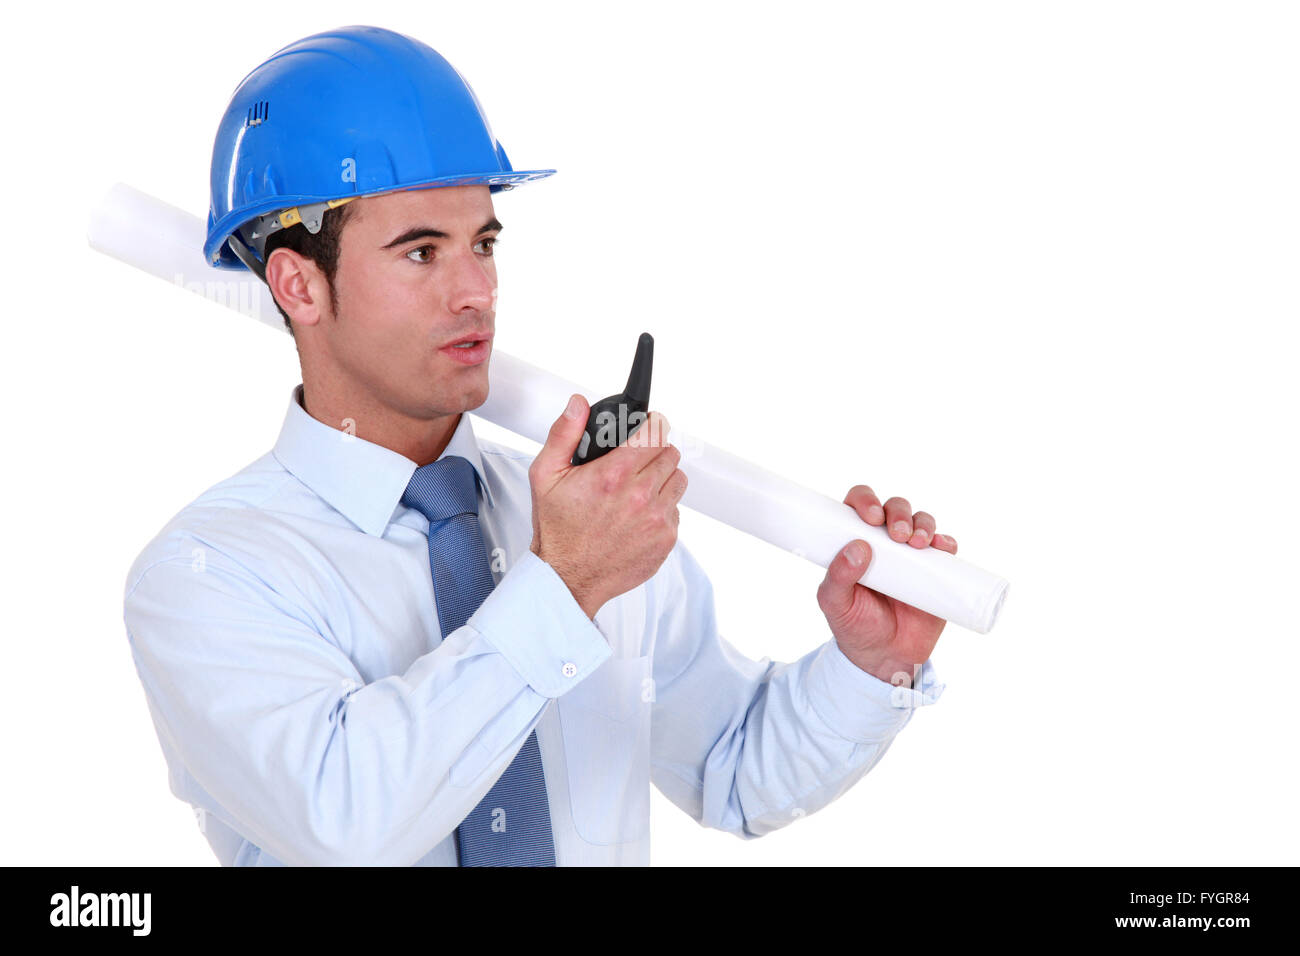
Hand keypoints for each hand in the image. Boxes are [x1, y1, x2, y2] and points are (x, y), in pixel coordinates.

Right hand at [528, 394, 687, 618]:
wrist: (568, 578)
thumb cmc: (557, 530)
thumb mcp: (546, 476)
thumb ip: (564, 434)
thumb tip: (577, 404)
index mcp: (613, 475)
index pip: (654, 432)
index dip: (651, 425)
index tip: (648, 427)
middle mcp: (639, 495)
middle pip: (670, 453)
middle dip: (654, 452)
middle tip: (638, 461)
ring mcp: (656, 518)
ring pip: (678, 479)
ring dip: (663, 478)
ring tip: (640, 487)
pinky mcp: (666, 539)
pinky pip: (677, 510)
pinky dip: (662, 508)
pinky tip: (639, 514)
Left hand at [816, 485, 958, 685]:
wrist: (885, 658)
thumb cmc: (854, 626)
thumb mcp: (835, 604)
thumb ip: (838, 577)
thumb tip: (858, 547)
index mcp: (855, 540)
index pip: (859, 504)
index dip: (866, 500)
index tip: (872, 518)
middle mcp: (884, 541)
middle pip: (895, 507)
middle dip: (899, 513)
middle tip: (899, 536)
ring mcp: (911, 554)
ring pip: (922, 521)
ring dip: (923, 523)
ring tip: (918, 543)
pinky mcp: (935, 570)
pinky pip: (946, 547)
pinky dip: (947, 542)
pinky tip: (943, 547)